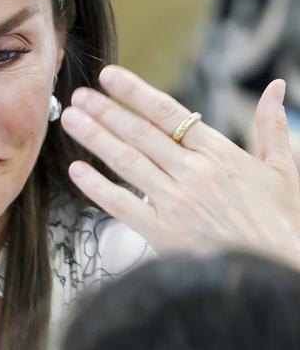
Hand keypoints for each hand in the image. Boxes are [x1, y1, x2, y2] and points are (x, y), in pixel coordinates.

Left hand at [61, 65, 299, 266]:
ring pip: (128, 163)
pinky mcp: (164, 234)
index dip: (136, 93)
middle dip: (106, 112)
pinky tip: (76, 171)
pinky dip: (97, 187)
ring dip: (96, 139)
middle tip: (79, 95)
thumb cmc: (283, 222)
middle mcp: (195, 174)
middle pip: (141, 134)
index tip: (110, 78)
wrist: (276, 271)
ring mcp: (177, 203)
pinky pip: (123, 205)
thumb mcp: (284, 170)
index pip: (170, 114)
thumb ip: (272, 127)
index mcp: (222, 154)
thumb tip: (274, 86)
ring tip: (71, 120)